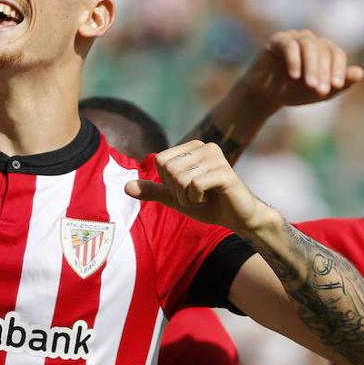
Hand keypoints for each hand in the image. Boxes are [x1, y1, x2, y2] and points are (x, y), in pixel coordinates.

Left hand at [124, 140, 276, 235]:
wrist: (238, 218)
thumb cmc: (208, 206)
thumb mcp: (175, 198)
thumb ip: (153, 190)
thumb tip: (125, 187)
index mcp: (192, 147)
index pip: (160, 161)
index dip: (168, 183)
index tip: (187, 189)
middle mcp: (204, 146)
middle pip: (168, 169)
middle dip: (177, 191)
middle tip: (196, 196)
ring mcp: (216, 157)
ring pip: (180, 178)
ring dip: (187, 197)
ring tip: (204, 197)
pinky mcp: (224, 171)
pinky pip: (194, 185)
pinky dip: (197, 199)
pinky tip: (212, 198)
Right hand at [236, 30, 363, 113]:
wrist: (266, 95)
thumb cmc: (294, 91)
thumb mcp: (319, 92)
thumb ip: (340, 84)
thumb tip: (360, 73)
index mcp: (324, 50)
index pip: (336, 54)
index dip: (339, 69)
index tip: (336, 86)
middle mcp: (311, 40)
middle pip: (324, 50)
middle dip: (324, 72)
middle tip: (321, 91)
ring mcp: (294, 38)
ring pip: (309, 46)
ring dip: (311, 66)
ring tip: (309, 85)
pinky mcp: (277, 40)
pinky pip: (289, 45)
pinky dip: (294, 60)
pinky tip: (294, 76)